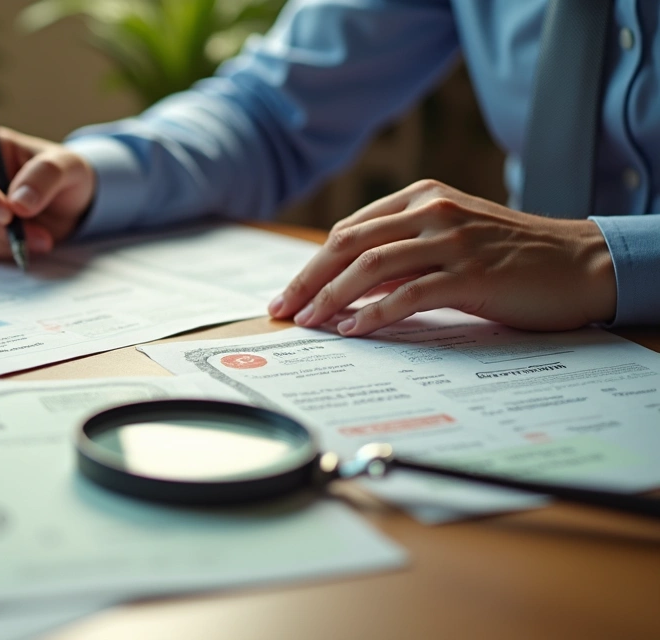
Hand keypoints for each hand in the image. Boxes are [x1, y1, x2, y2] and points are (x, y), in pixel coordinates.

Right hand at [0, 127, 95, 259]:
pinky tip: (29, 243)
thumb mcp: (67, 165)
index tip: (9, 214)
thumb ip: (46, 175)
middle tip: (38, 234)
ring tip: (42, 238)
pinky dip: (4, 250)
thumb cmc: (61, 174)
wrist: (65, 205)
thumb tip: (18, 204)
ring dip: (4, 240)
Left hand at [269, 180, 617, 335]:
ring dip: (332, 297)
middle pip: (348, 245)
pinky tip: (355, 331)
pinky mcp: (472, 274)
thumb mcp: (450, 236)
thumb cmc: (510, 256)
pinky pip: (409, 294)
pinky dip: (375, 314)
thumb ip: (402, 249)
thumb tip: (345, 283)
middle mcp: (431, 211)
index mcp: (420, 196)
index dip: (311, 265)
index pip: (348, 231)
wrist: (580, 263)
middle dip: (307, 280)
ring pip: (370, 266)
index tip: (287, 296)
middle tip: (283, 311)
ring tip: (311, 323)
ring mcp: (452, 240)